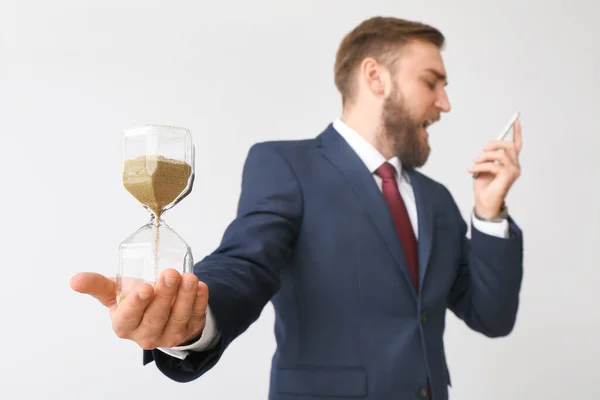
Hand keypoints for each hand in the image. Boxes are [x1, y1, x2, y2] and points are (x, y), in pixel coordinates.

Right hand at [70, 269, 208, 349]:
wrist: (157, 309)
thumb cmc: (133, 299)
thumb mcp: (114, 292)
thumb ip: (96, 285)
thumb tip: (74, 280)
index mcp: (124, 325)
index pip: (129, 318)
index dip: (137, 304)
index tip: (146, 288)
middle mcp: (145, 334)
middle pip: (156, 317)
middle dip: (165, 295)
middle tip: (171, 274)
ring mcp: (169, 334)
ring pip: (178, 318)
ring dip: (185, 297)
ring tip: (189, 277)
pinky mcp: (189, 329)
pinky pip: (196, 317)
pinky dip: (200, 302)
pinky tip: (200, 286)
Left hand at [468, 120, 522, 218]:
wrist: (483, 202)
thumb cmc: (484, 186)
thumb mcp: (484, 167)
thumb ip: (488, 157)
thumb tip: (487, 149)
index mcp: (510, 163)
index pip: (517, 145)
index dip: (517, 132)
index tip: (515, 120)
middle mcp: (515, 166)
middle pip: (509, 147)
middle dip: (495, 144)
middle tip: (483, 148)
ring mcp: (513, 172)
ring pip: (500, 155)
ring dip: (484, 157)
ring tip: (475, 162)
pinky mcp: (508, 177)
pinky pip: (493, 165)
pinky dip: (480, 166)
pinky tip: (472, 170)